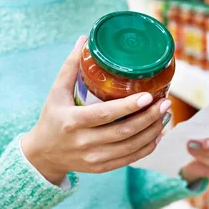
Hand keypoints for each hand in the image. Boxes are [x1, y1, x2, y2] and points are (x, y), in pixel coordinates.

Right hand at [22, 36, 171, 184]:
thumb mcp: (56, 92)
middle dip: (149, 118)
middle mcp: (84, 142)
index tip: (149, 96)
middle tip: (165, 103)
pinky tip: (158, 133)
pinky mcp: (101, 168)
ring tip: (165, 115)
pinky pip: (130, 159)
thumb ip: (70, 67)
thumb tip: (84, 40)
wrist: (43, 155)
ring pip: (131, 146)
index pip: (105, 114)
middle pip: (124, 132)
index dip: (129, 106)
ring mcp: (94, 158)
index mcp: (73, 121)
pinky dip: (147, 147)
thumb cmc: (51, 118)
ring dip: (153, 131)